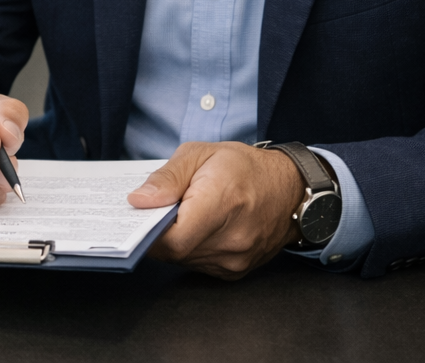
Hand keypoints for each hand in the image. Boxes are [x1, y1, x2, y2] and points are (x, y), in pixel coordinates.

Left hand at [127, 141, 302, 277]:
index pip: (172, 238)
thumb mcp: (200, 154)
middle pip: (174, 251)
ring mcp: (235, 260)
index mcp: (221, 204)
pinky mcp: (235, 271)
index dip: (147, 231)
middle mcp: (231, 240)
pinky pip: (198, 264)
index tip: (135, 217)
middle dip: (156, 233)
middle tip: (149, 213)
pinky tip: (190, 228)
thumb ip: (167, 178)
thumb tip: (138, 201)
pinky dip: (188, 249)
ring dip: (172, 241)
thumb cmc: (244, 166)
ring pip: (184, 260)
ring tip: (172, 216)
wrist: (289, 190)